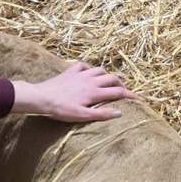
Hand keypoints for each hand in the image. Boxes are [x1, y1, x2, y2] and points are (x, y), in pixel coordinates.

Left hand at [11, 62, 132, 121]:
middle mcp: (91, 80)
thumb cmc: (61, 110)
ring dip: (107, 74)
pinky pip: (83, 65)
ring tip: (110, 80)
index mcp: (95, 92)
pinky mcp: (70, 71)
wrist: (41, 97)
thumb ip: (102, 114)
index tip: (139, 99)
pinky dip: (89, 68)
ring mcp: (80, 74)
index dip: (131, 95)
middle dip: (122, 83)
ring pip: (100, 69)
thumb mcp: (82, 116)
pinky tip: (88, 72)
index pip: (118, 92)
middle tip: (125, 90)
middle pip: (112, 78)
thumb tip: (120, 112)